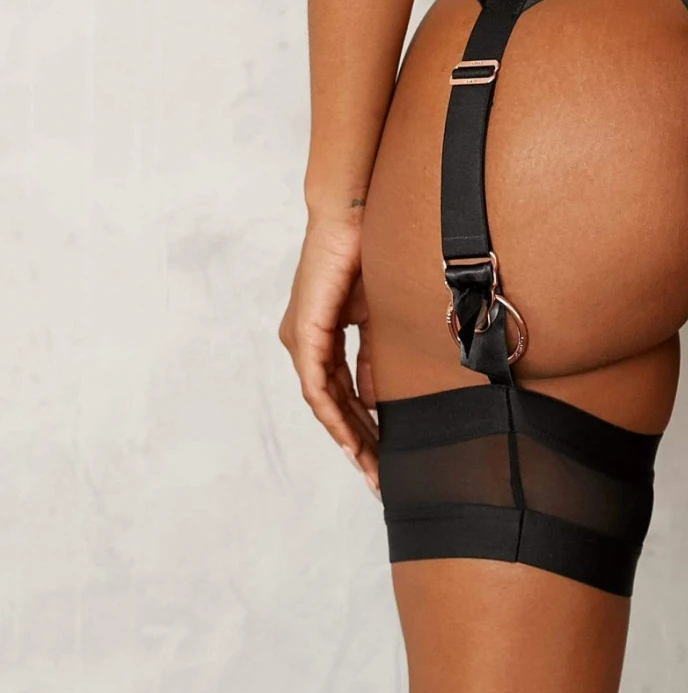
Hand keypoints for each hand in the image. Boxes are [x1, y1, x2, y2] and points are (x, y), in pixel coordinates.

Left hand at [279, 214, 379, 494]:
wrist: (352, 215)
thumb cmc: (367, 252)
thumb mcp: (377, 318)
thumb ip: (375, 358)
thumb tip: (378, 400)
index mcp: (320, 337)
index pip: (340, 394)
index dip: (362, 427)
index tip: (382, 457)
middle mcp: (303, 342)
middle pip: (330, 407)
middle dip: (358, 443)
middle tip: (379, 477)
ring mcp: (300, 339)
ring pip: (322, 403)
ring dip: (348, 437)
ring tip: (372, 466)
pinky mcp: (304, 333)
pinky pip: (317, 386)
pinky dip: (335, 414)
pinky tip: (354, 437)